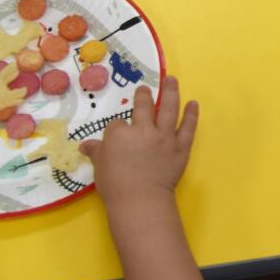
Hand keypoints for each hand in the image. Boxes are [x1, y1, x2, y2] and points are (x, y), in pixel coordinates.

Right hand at [80, 76, 197, 203]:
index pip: (117, 125)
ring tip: (172, 80)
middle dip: (144, 96)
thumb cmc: (115, 185)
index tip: (116, 132)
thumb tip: (85, 145)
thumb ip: (96, 152)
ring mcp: (165, 137)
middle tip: (146, 87)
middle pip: (144, 107)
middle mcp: (144, 130)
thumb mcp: (100, 167)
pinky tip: (194, 103)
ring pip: (169, 109)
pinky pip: (188, 127)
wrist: (140, 200)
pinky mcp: (181, 146)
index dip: (116, 128)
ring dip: (170, 92)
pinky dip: (192, 115)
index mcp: (120, 135)